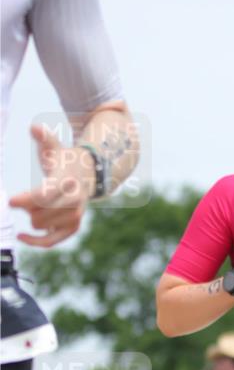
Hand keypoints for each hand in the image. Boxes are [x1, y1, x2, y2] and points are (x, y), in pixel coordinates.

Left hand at [9, 124, 94, 246]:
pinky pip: (50, 241)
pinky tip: (22, 236)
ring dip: (32, 216)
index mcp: (67, 182)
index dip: (25, 200)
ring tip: (35, 205)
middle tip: (25, 197)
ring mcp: (75, 217)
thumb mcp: (54, 146)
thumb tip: (34, 128)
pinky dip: (35, 241)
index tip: (10, 201)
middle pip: (39, 214)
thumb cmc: (65, 160)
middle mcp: (74, 202)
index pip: (44, 196)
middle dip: (27, 206)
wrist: (88, 174)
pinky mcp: (72, 228)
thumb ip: (44, 137)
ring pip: (41, 225)